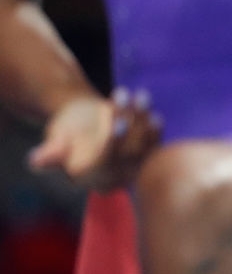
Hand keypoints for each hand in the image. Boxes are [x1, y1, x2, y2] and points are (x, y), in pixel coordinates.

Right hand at [28, 89, 162, 192]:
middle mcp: (117, 179)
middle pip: (130, 151)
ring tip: (138, 94)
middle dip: (132, 123)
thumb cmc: (66, 130)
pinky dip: (152, 120)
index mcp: (92, 179)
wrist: (84, 119)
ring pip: (144, 143)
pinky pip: (154, 138)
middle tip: (125, 98)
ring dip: (143, 117)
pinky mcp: (148, 154)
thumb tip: (35, 161)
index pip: (107, 162)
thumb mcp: (56, 140)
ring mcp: (136, 167)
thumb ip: (50, 153)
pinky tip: (145, 102)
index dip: (114, 142)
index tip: (119, 120)